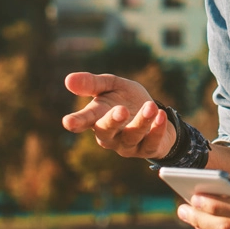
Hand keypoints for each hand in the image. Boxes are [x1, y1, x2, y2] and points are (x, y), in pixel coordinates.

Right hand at [61, 72, 175, 159]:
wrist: (153, 111)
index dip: (77, 121)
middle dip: (113, 121)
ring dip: (141, 122)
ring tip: (150, 106)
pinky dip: (157, 130)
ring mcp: (128, 145)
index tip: (68, 122)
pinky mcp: (148, 149)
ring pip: (132, 137)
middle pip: (106, 132)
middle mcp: (109, 136)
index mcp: (97, 118)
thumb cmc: (125, 99)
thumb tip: (68, 80)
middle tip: (121, 110)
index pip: (84, 120)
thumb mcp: (110, 85)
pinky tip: (161, 116)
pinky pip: (151, 143)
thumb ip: (92, 83)